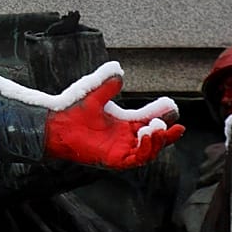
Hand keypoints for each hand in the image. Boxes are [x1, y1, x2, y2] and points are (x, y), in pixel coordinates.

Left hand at [43, 75, 183, 168]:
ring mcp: (120, 150)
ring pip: (148, 151)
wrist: (55, 125)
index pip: (149, 120)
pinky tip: (146, 136)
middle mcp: (125, 138)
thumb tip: (119, 71)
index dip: (162, 115)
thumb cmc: (72, 110)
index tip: (173, 108)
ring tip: (158, 130)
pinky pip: (135, 159)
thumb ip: (107, 85)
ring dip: (157, 142)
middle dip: (167, 134)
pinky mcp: (113, 160)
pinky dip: (144, 150)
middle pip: (154, 138)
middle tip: (177, 126)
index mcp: (124, 123)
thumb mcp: (94, 95)